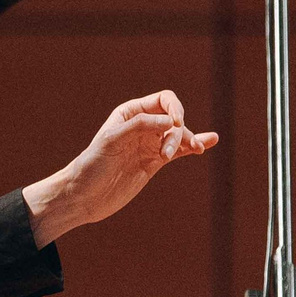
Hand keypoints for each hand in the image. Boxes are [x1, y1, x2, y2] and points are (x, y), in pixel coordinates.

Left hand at [23, 91, 219, 246]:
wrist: (85, 196)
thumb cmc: (92, 165)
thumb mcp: (112, 140)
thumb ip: (140, 125)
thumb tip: (171, 122)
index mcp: (130, 113)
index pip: (163, 100)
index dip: (174, 109)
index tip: (175, 125)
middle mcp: (142, 126)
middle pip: (174, 118)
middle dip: (178, 132)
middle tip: (166, 153)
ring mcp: (150, 144)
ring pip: (179, 136)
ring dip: (188, 141)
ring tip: (195, 151)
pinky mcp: (155, 162)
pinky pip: (179, 150)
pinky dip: (194, 145)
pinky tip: (210, 141)